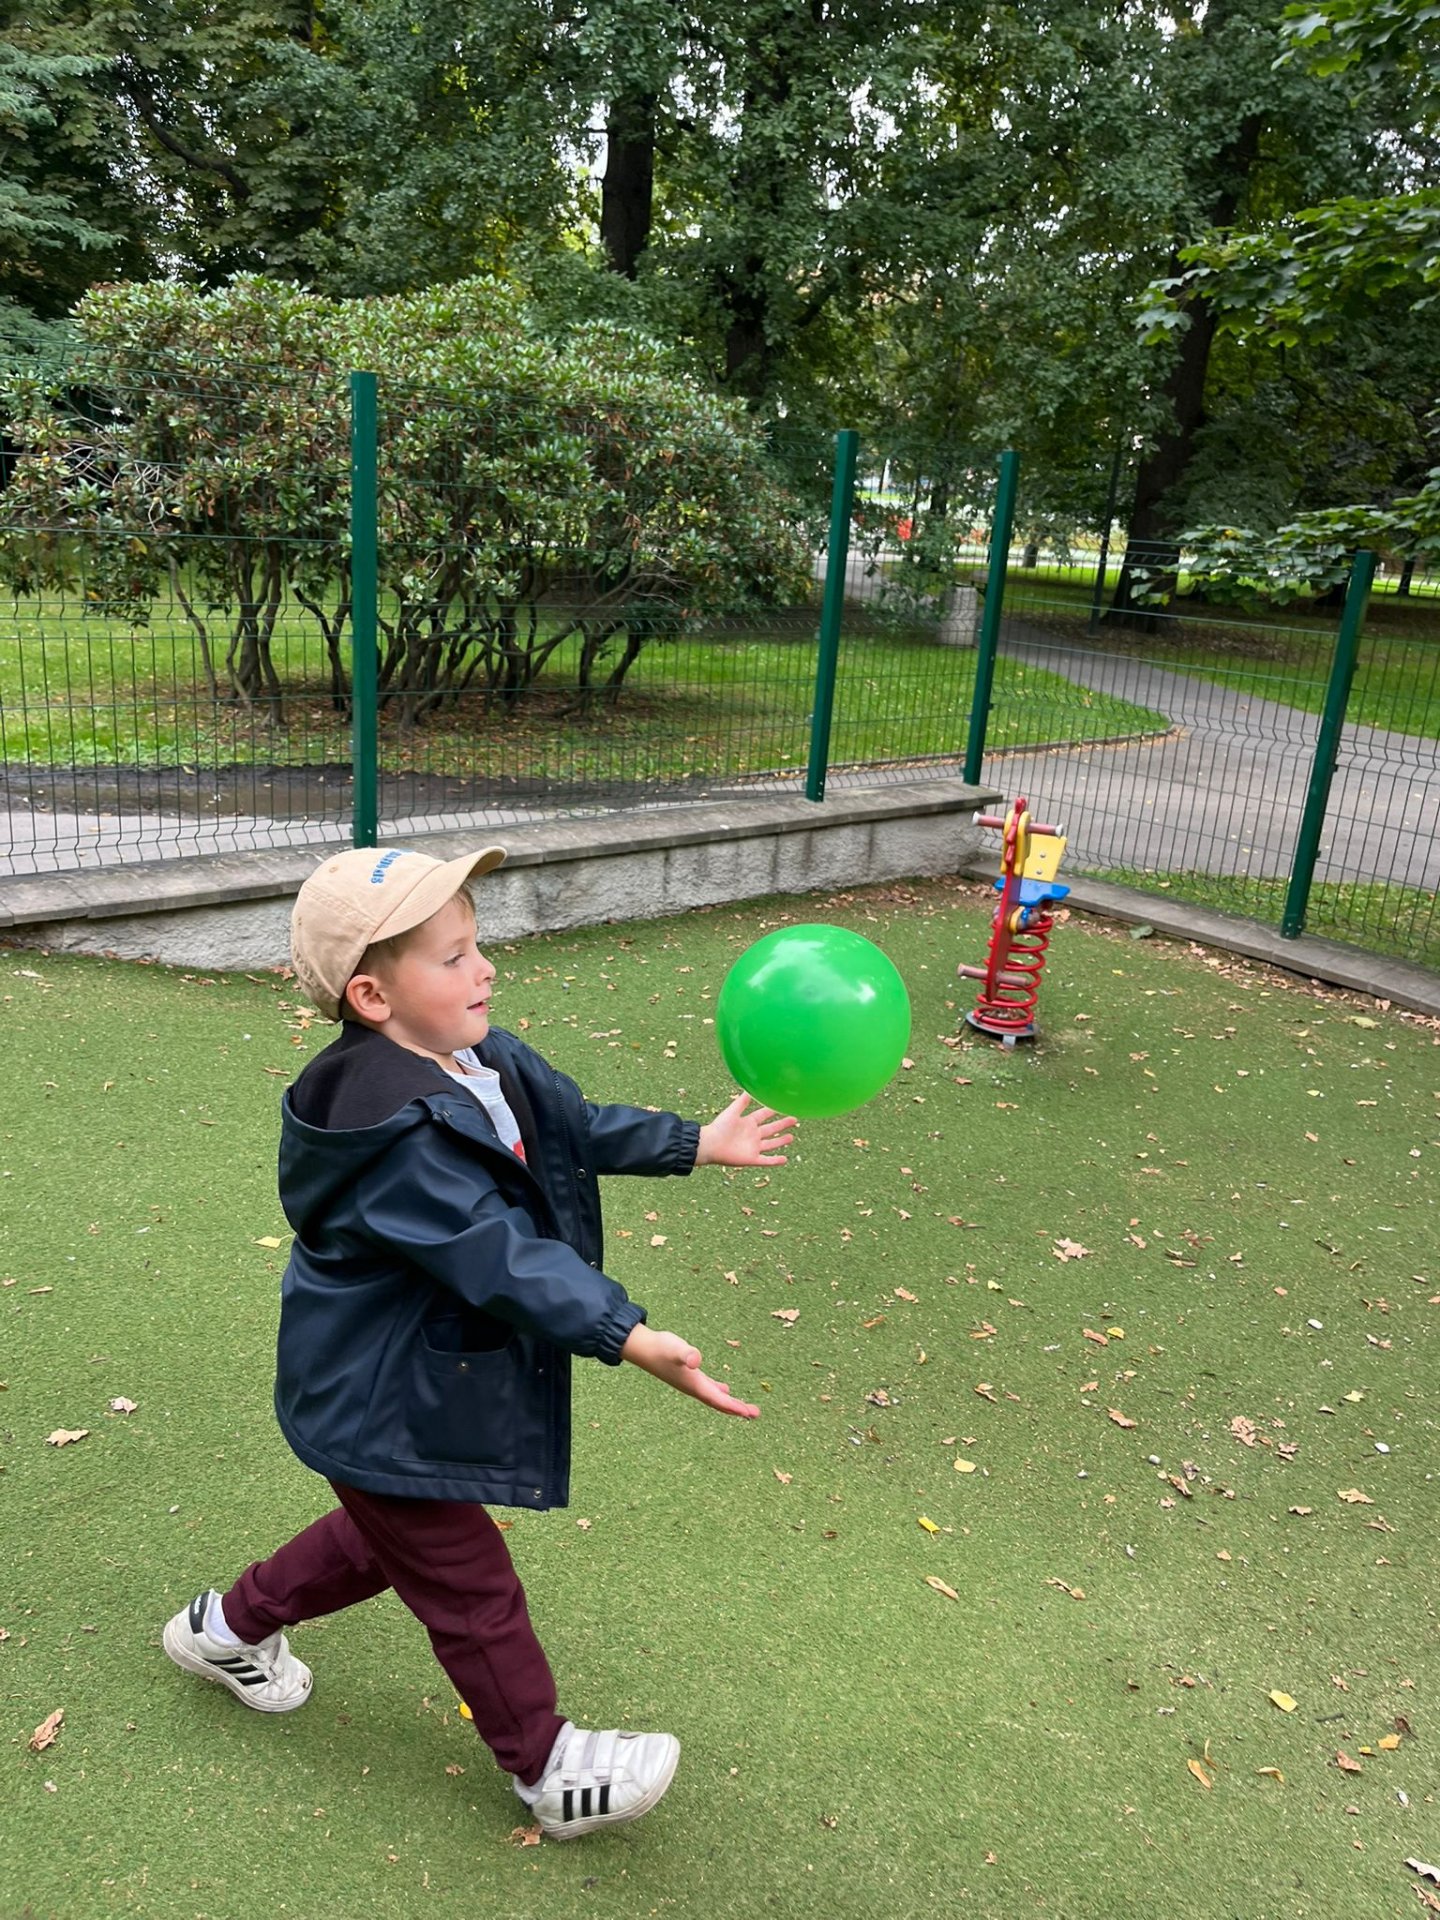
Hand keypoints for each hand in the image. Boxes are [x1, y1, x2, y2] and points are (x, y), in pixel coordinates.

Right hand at [621, 1324, 760, 1418]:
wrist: (642, 1348)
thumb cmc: (660, 1348)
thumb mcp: (675, 1348)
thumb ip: (686, 1354)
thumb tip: (695, 1360)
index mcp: (694, 1385)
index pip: (718, 1400)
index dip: (734, 1406)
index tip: (749, 1413)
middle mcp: (693, 1388)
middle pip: (719, 1403)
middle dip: (736, 1409)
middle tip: (755, 1414)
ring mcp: (690, 1383)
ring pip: (714, 1397)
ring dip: (729, 1402)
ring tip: (744, 1409)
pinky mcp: (687, 1375)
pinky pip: (707, 1388)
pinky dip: (718, 1391)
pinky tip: (723, 1389)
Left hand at [695, 1092, 795, 1167]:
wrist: (710, 1145)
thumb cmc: (719, 1127)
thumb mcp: (733, 1111)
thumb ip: (742, 1101)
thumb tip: (751, 1087)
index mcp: (748, 1122)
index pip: (763, 1115)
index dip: (773, 1110)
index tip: (783, 1105)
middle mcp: (752, 1135)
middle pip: (770, 1129)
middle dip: (782, 1124)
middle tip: (794, 1119)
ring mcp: (752, 1147)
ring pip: (771, 1144)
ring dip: (781, 1141)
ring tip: (791, 1137)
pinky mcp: (751, 1159)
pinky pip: (766, 1161)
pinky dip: (775, 1161)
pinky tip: (785, 1159)